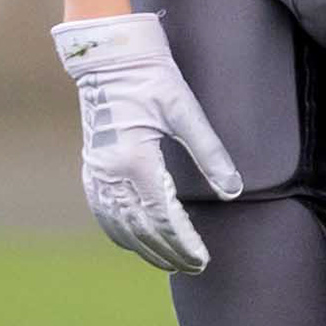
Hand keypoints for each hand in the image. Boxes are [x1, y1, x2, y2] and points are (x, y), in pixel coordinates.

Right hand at [54, 14, 241, 272]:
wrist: (108, 57)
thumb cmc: (150, 77)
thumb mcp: (184, 110)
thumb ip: (209, 152)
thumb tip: (233, 190)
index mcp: (135, 159)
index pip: (163, 216)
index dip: (184, 242)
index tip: (203, 258)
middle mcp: (111, 172)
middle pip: (141, 229)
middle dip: (169, 253)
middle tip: (194, 267)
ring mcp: (97, 172)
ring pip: (119, 226)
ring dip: (145, 249)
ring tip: (171, 263)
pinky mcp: (92, 167)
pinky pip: (103, 212)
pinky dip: (120, 234)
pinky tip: (136, 242)